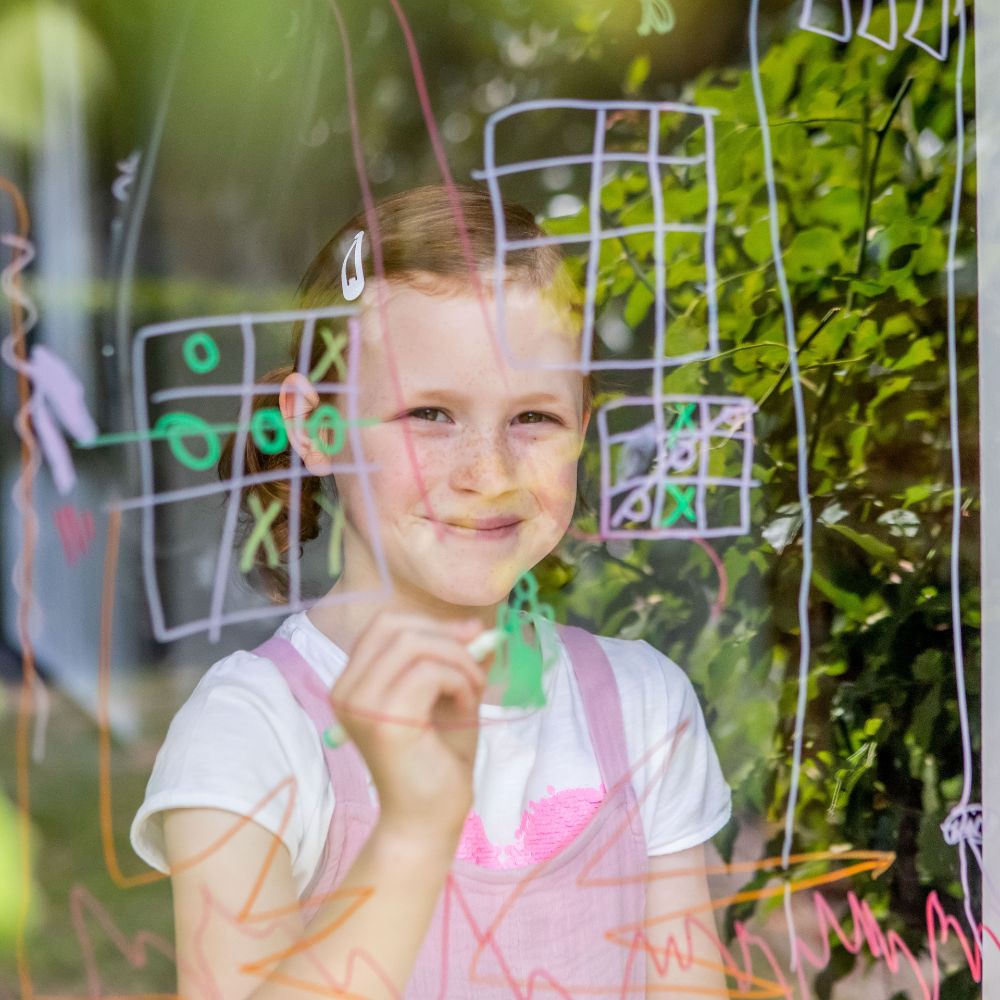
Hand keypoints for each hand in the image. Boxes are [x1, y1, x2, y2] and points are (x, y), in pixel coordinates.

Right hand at [329, 611, 487, 842]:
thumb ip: (457, 660)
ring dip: (457, 660)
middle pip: (394, 626)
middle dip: (445, 636)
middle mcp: (346, 691)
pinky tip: (466, 707)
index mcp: (353, 682)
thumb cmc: (437, 761)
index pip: (383, 624)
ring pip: (413, 645)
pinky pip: (428, 673)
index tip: (470, 636)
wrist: (428, 822)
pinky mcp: (385, 723)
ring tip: (473, 689)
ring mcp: (361, 706)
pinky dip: (458, 681)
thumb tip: (479, 627)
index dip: (430, 622)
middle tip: (476, 662)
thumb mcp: (449, 696)